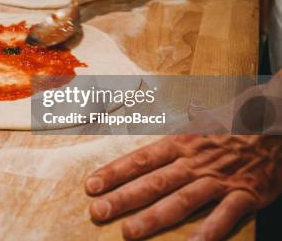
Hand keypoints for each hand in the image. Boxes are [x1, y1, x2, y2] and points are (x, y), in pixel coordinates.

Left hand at [85, 134, 281, 239]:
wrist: (275, 123)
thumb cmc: (231, 126)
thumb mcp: (197, 125)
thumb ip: (171, 141)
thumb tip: (145, 146)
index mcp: (180, 143)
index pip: (140, 159)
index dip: (114, 172)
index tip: (90, 186)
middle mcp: (195, 161)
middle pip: (154, 181)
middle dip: (123, 198)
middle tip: (97, 212)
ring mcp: (219, 178)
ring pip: (182, 200)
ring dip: (154, 217)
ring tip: (129, 232)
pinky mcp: (246, 193)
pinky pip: (226, 215)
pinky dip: (210, 231)